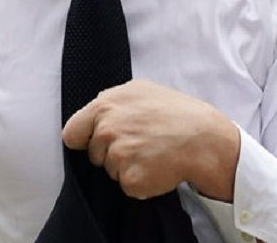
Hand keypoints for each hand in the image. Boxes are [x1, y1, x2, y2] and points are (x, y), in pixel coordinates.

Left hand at [62, 79, 239, 200]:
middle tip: (140, 143)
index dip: (84, 139)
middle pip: (94, 154)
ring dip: (127, 167)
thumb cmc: (176, 113)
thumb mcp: (141, 90)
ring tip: (152, 152)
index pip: (72, 132)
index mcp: (105, 106)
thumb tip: (96, 113)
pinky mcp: (130, 179)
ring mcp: (118, 155)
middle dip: (111, 153)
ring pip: (110, 170)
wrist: (204, 139)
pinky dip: (140, 182)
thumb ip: (112, 101)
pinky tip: (157, 167)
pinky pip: (126, 186)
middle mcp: (107, 130)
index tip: (95, 141)